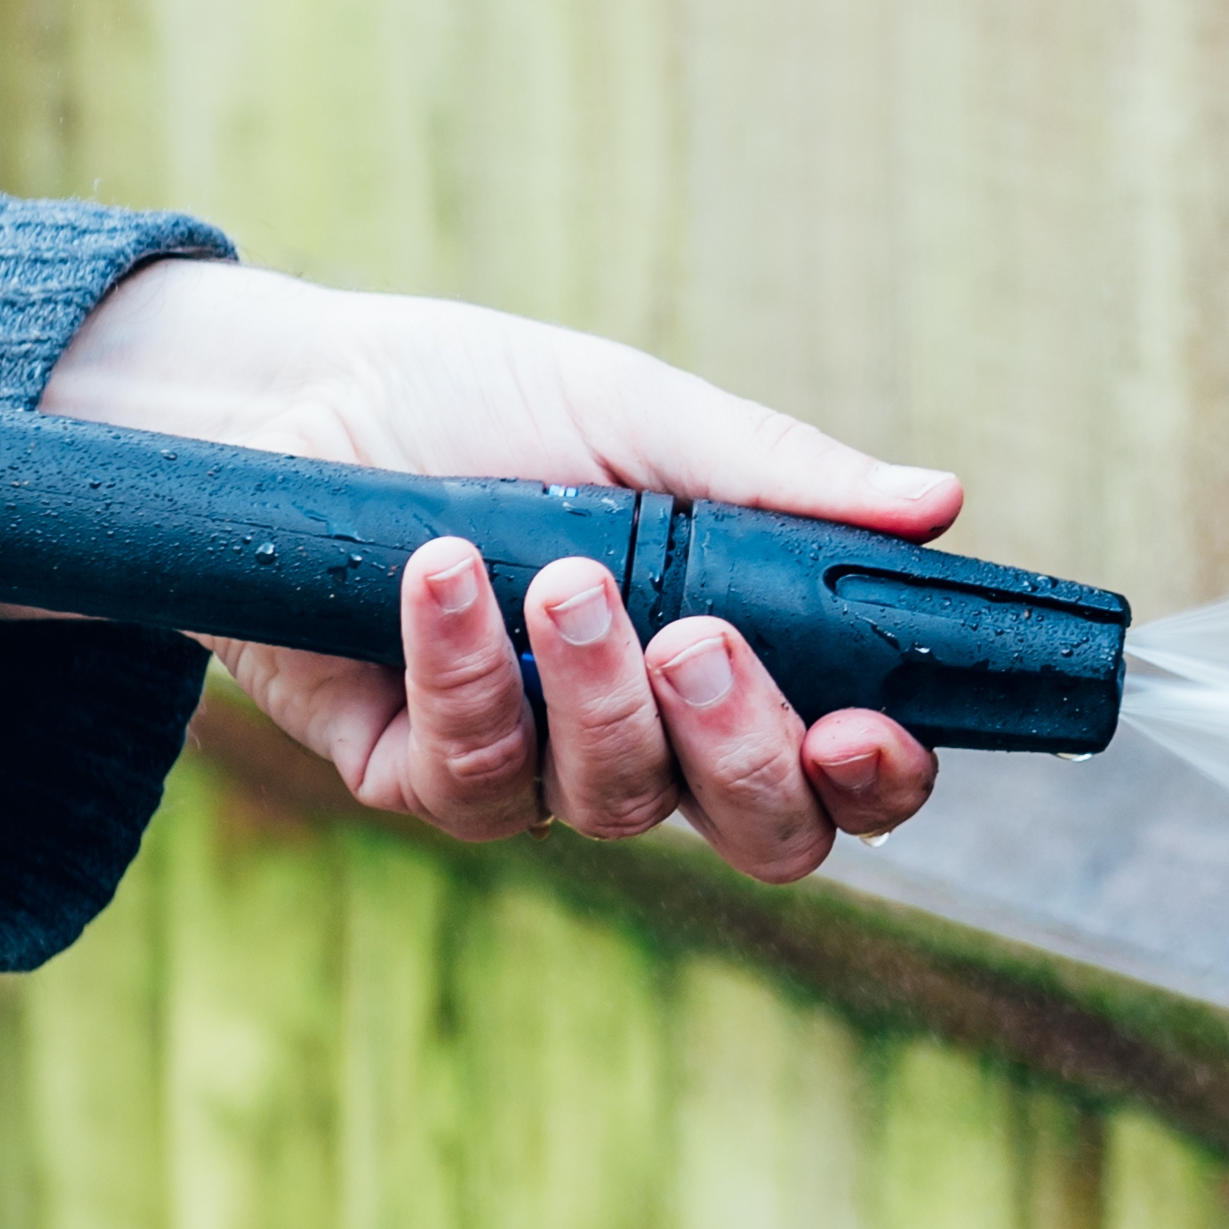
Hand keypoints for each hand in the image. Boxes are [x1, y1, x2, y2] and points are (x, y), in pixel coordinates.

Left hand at [32, 257, 958, 877]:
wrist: (289, 397)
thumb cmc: (480, 403)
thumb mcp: (637, 417)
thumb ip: (780, 478)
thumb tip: (939, 501)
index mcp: (735, 657)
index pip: (844, 766)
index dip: (877, 778)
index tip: (869, 730)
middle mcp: (649, 737)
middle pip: (758, 831)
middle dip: (744, 752)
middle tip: (698, 645)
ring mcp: (535, 769)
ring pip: (615, 805)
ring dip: (596, 693)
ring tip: (560, 574)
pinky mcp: (414, 779)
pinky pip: (470, 777)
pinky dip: (463, 673)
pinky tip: (445, 574)